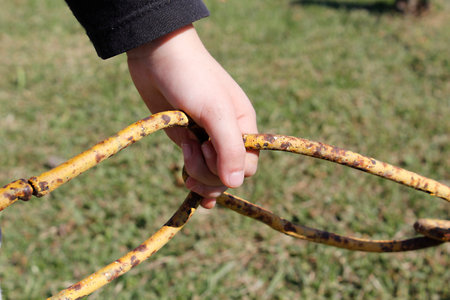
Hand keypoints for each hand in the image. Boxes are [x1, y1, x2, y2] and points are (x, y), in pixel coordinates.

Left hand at [127, 25, 258, 208]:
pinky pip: (194, 167)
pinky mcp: (186, 138)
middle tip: (191, 149)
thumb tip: (235, 184)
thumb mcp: (215, 112)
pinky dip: (193, 179)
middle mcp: (227, 135)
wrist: (158, 54)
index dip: (228, 168)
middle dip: (208, 173)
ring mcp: (205, 138)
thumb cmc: (193, 79)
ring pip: (209, 174)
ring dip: (196, 171)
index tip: (208, 147)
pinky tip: (191, 190)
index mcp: (243, 126)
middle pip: (227, 175)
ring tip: (184, 144)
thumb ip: (229, 148)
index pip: (248, 166)